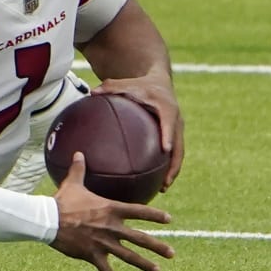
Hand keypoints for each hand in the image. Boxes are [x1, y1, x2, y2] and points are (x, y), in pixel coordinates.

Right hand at [50, 152, 173, 270]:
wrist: (48, 219)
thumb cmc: (61, 200)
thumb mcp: (72, 183)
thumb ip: (79, 169)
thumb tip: (79, 152)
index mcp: (111, 209)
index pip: (139, 212)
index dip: (155, 216)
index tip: (169, 220)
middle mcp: (112, 227)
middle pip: (140, 238)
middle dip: (157, 246)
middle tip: (172, 253)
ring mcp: (103, 243)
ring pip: (129, 256)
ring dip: (144, 264)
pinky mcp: (92, 255)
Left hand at [93, 72, 183, 191]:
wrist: (158, 82)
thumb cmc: (139, 84)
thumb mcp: (125, 83)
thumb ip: (110, 87)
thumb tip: (91, 92)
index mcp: (167, 108)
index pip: (169, 123)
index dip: (168, 136)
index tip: (165, 150)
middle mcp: (176, 121)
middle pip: (179, 146)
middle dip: (174, 165)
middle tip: (165, 182)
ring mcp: (177, 130)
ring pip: (178, 154)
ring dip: (172, 171)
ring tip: (162, 188)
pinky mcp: (174, 135)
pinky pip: (172, 154)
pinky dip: (165, 167)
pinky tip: (153, 182)